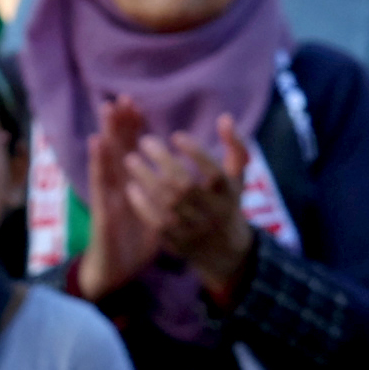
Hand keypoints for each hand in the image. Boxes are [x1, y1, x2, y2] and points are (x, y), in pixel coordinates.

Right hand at [73, 96, 160, 295]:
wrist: (118, 271)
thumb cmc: (137, 241)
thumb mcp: (157, 213)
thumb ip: (164, 193)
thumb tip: (182, 177)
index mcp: (132, 183)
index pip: (131, 149)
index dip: (133, 127)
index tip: (137, 103)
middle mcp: (118, 184)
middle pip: (118, 147)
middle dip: (120, 122)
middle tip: (122, 96)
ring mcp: (108, 194)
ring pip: (106, 158)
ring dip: (107, 132)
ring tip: (107, 108)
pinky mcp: (101, 207)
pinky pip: (99, 181)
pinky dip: (97, 160)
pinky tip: (97, 141)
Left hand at [122, 116, 255, 300]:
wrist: (224, 251)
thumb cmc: (228, 202)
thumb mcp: (238, 176)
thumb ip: (235, 146)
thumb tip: (225, 118)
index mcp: (229, 194)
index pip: (213, 172)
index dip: (195, 152)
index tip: (176, 135)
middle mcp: (212, 213)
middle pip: (185, 187)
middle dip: (163, 161)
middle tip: (145, 141)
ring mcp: (194, 230)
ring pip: (167, 204)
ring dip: (146, 179)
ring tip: (130, 159)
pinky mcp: (177, 243)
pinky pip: (156, 223)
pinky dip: (142, 205)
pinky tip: (131, 187)